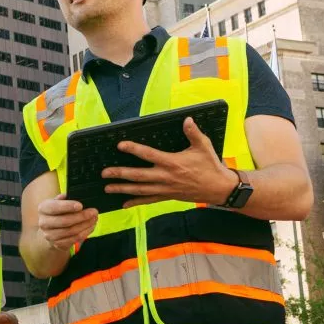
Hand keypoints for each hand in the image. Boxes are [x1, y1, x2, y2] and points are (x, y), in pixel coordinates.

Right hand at [37, 194, 97, 250]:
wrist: (50, 230)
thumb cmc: (57, 212)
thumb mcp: (57, 202)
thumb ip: (63, 198)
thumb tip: (70, 195)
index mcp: (43, 209)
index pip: (54, 207)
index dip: (68, 206)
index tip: (80, 205)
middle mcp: (44, 223)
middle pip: (64, 221)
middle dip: (81, 216)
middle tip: (94, 212)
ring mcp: (50, 235)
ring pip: (71, 231)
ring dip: (86, 225)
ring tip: (94, 218)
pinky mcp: (58, 244)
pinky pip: (74, 239)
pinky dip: (85, 232)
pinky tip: (91, 226)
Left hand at [102, 117, 236, 207]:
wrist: (219, 188)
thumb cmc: (210, 166)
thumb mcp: (203, 146)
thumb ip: (193, 132)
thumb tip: (186, 119)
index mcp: (172, 162)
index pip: (148, 154)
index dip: (133, 149)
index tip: (120, 145)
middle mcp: (166, 177)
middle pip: (138, 176)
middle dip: (120, 174)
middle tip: (104, 173)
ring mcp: (165, 189)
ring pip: (140, 190)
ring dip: (123, 189)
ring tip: (107, 187)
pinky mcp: (168, 197)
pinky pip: (149, 200)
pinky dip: (136, 201)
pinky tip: (124, 203)